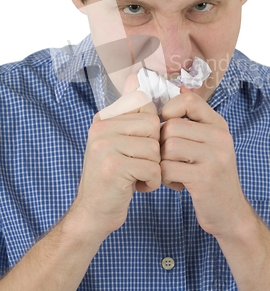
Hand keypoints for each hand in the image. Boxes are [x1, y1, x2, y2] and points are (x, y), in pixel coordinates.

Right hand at [72, 74, 161, 239]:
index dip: (151, 129)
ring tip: (136, 176)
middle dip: (154, 150)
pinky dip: (151, 183)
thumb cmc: (113, 177)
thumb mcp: (119, 140)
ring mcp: (105, 146)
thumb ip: (129, 111)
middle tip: (138, 164)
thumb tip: (135, 75)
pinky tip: (135, 187)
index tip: (139, 146)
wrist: (92, 214)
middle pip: (154, 126)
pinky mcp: (113, 167)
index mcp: (104, 118)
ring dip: (153, 168)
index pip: (144, 105)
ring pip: (155, 148)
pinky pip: (152, 168)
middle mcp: (101, 127)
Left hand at [160, 86, 250, 238]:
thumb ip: (195, 119)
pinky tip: (176, 184)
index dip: (170, 110)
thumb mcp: (209, 143)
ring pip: (168, 147)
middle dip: (162, 144)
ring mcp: (215, 158)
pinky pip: (168, 169)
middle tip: (167, 158)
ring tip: (172, 172)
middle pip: (171, 127)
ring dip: (163, 162)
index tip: (167, 126)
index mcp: (219, 125)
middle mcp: (220, 138)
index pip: (189, 100)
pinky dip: (165, 178)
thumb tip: (180, 87)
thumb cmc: (212, 175)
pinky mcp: (204, 178)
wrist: (230, 213)